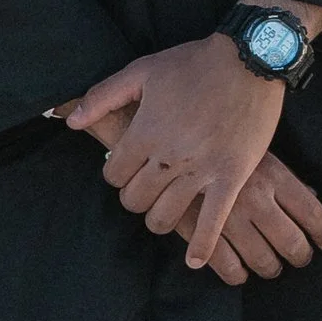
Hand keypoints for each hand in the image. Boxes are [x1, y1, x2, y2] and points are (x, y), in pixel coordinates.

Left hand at [61, 36, 284, 270]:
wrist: (249, 59)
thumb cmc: (194, 63)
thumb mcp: (142, 70)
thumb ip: (102, 97)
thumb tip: (71, 121)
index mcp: (144, 132)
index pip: (113, 176)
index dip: (115, 175)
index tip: (126, 169)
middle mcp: (168, 156)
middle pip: (136, 200)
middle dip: (135, 198)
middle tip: (145, 189)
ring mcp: (200, 170)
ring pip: (166, 216)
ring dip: (159, 219)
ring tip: (163, 211)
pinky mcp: (231, 176)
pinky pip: (213, 221)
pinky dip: (202, 245)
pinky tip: (194, 260)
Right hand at [215, 152, 321, 282]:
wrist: (169, 138)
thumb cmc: (218, 143)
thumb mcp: (258, 152)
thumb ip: (283, 178)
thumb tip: (312, 197)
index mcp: (274, 176)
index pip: (312, 213)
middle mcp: (256, 200)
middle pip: (292, 243)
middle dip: (300, 256)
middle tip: (299, 258)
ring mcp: (230, 218)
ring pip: (264, 260)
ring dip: (270, 267)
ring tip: (270, 266)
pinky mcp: (203, 232)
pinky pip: (229, 268)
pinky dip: (238, 275)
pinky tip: (240, 272)